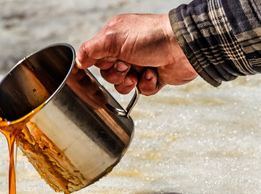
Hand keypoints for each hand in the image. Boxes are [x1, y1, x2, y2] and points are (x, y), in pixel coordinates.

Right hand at [76, 14, 197, 95]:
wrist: (182, 47)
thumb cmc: (150, 37)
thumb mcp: (113, 39)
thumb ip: (91, 49)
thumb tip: (77, 60)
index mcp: (116, 37)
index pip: (97, 57)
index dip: (101, 65)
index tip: (109, 63)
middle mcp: (128, 50)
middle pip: (109, 74)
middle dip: (117, 75)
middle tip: (127, 67)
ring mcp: (142, 64)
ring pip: (125, 85)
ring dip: (130, 82)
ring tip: (139, 73)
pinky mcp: (155, 76)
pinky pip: (143, 90)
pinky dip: (147, 85)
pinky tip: (154, 74)